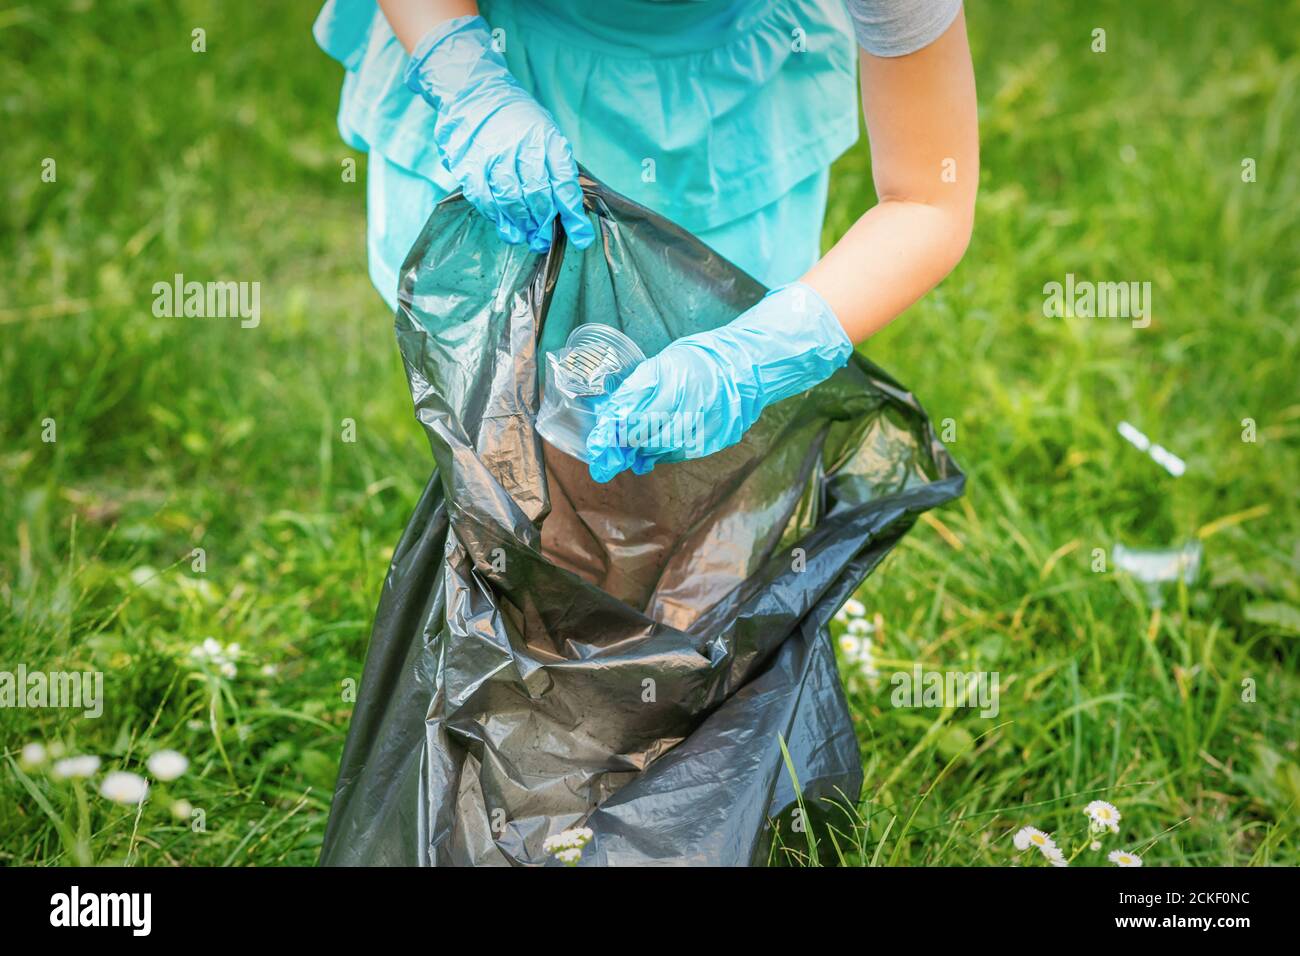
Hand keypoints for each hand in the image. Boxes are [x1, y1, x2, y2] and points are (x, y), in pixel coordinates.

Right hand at [404, 15, 594, 251]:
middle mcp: (524, 146)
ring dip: (521, 224)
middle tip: (543, 239)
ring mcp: (496, 154)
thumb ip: (555, 168)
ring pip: (512, 200)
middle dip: (544, 224)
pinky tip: (504, 223)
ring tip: (525, 235)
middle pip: (539, 195)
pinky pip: (485, 198)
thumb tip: (567, 211)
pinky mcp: (471, 163)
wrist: (475, 91)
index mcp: (548, 139)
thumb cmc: (517, 119)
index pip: (564, 183)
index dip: (572, 215)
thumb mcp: (546, 133)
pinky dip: (496, 216)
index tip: (580, 238)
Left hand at [585, 282, 853, 482]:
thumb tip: (612, 412)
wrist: (748, 366)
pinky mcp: (718, 438)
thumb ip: (639, 387)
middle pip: (650, 434)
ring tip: (635, 447)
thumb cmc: (702, 359)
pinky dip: (668, 451)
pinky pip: (684, 451)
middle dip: (628, 442)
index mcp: (677, 382)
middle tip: (613, 446)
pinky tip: (660, 446)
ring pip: (666, 447)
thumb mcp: (666, 362)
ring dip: (646, 449)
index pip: (638, 414)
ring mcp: (708, 425)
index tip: (601, 439)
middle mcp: (693, 405)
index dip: (617, 429)